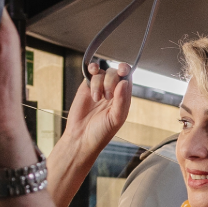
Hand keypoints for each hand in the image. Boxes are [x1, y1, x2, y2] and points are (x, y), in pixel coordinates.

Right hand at [47, 60, 132, 206]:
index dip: (126, 72)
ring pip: (102, 72)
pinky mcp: (86, 87)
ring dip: (99, 83)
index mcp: (122, 99)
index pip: (127, 79)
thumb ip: (121, 100)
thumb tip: (124, 82)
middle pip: (115, 73)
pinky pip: (91, 72)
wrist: (80, 138)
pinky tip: (92, 71)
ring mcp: (99, 88)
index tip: (122, 70)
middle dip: (111, 81)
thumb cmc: (101, 132)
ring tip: (96, 98)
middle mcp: (112, 92)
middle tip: (107, 96)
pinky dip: (92, 68)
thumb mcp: (116, 118)